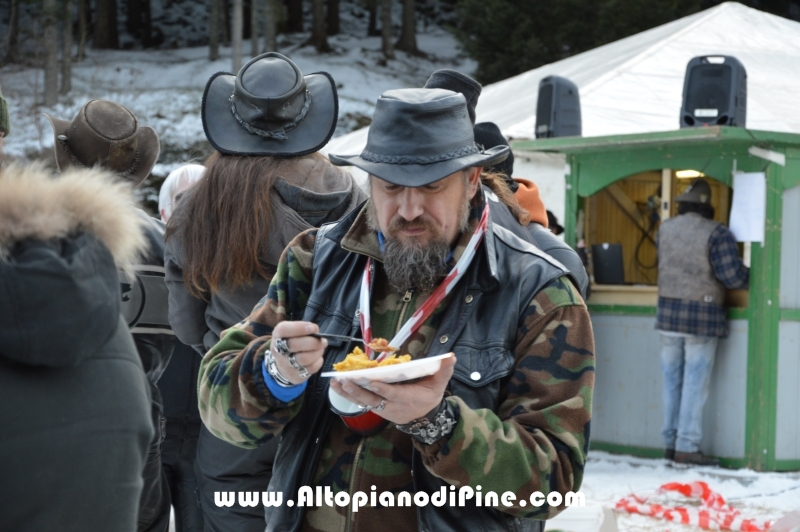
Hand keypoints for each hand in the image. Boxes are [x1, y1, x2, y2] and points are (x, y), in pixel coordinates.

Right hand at [271, 321, 326, 384]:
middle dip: (313, 341)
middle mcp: (278, 350)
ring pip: (304, 358)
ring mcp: (286, 365)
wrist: (284, 367)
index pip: (283, 329)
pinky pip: (311, 368)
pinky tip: (318, 357)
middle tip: (323, 340)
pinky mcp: (295, 375)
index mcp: (278, 335)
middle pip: (295, 345)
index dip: (299, 328)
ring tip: (321, 348)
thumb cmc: (291, 344)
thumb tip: (315, 330)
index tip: (313, 328)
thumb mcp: (292, 332)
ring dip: (317, 352)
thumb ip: (302, 328)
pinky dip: (318, 361)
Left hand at [329, 353, 455, 424]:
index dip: (382, 389)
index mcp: (407, 398)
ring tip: (335, 383)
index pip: (393, 394)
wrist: (424, 419)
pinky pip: (361, 402)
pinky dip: (348, 395)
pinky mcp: (376, 408)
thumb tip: (451, 356)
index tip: (371, 382)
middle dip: (358, 390)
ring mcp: (382, 408)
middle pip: (373, 399)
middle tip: (344, 381)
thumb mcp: (439, 385)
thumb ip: (444, 371)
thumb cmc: (430, 397)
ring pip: (363, 401)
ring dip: (348, 392)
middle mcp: (392, 405)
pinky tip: (337, 387)